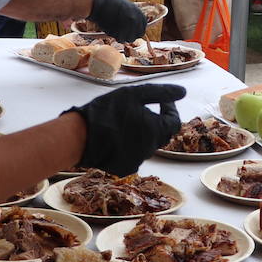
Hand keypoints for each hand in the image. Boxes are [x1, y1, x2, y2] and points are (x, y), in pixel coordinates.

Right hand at [66, 84, 185, 175]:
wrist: (78, 138)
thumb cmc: (106, 112)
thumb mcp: (133, 94)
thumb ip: (160, 92)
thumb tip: (183, 92)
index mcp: (156, 131)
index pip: (174, 121)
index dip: (170, 108)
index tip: (162, 100)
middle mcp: (150, 149)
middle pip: (161, 134)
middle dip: (156, 120)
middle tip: (141, 108)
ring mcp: (137, 161)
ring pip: (146, 144)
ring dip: (142, 133)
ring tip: (123, 120)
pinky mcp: (124, 168)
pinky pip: (133, 155)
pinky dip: (129, 145)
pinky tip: (115, 135)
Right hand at [89, 0, 147, 41]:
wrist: (97, 3)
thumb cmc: (108, 3)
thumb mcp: (125, 5)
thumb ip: (132, 14)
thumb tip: (135, 23)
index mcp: (137, 11)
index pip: (143, 25)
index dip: (138, 29)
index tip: (133, 30)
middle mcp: (134, 19)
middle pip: (139, 34)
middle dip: (132, 34)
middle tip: (124, 33)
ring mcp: (127, 26)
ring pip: (129, 38)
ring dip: (124, 37)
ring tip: (116, 32)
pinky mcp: (118, 31)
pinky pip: (120, 39)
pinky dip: (116, 37)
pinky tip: (111, 31)